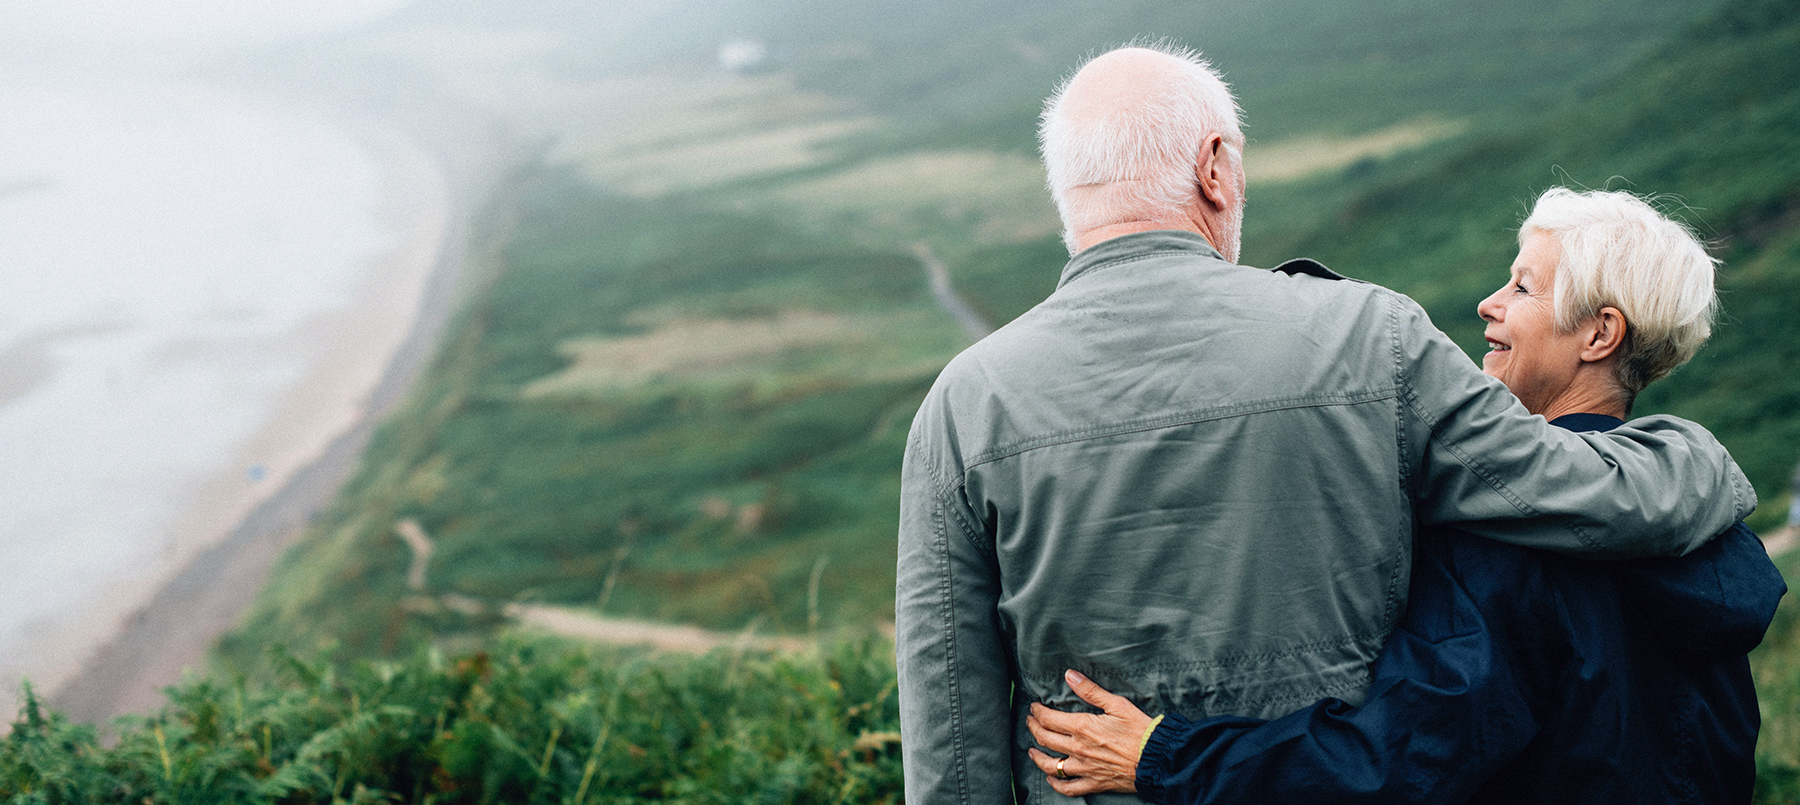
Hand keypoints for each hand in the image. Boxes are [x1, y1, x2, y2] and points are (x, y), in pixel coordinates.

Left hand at [1026, 669, 1153, 796]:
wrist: (1157, 759)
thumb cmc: (1141, 729)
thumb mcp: (1117, 704)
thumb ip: (1091, 690)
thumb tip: (1070, 675)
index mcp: (1083, 728)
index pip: (1049, 719)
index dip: (1037, 712)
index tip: (1034, 707)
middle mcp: (1079, 749)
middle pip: (1045, 739)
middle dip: (1034, 728)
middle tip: (1030, 721)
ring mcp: (1085, 769)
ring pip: (1051, 766)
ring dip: (1038, 757)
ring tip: (1032, 750)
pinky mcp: (1094, 783)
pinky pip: (1069, 788)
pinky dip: (1056, 784)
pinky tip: (1051, 778)